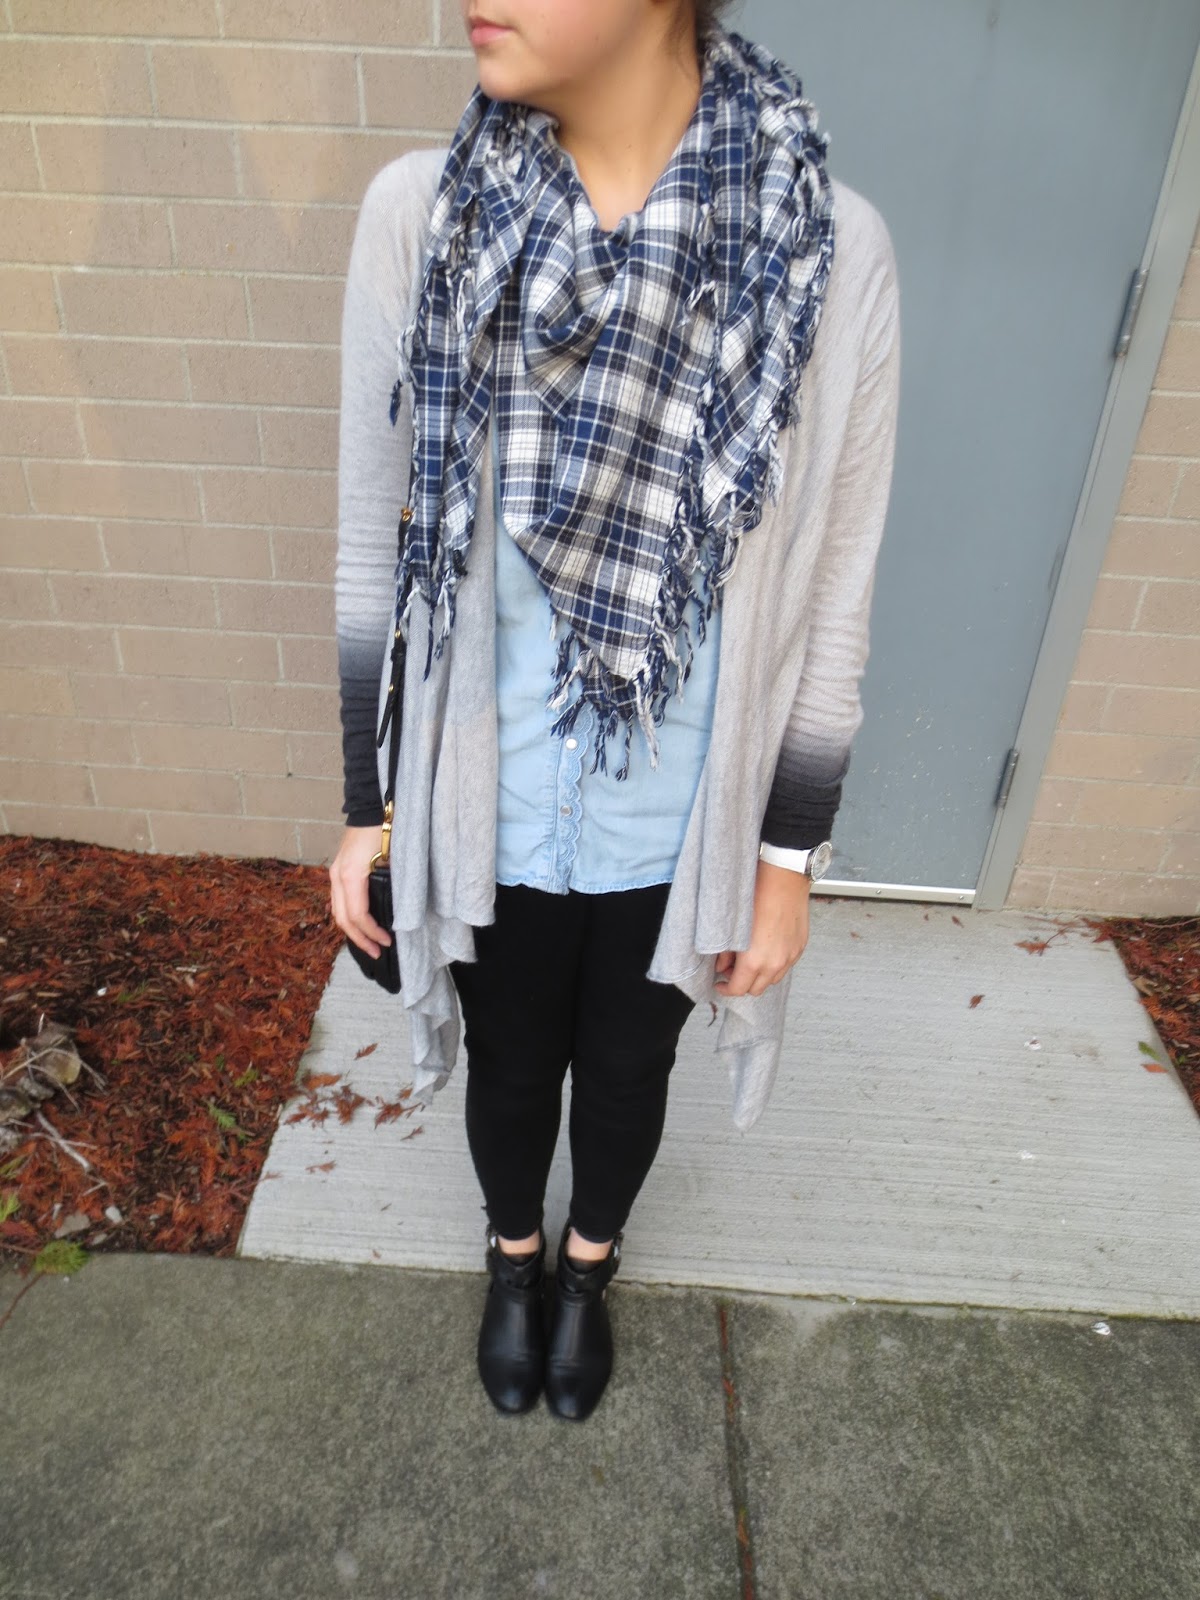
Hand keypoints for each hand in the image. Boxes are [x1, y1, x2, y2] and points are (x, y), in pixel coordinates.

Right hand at [329, 825, 392, 958]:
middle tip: (377, 953)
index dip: (371, 933)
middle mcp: (337, 876)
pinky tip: (361, 923)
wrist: (372, 805)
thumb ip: (391, 885)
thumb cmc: (387, 829)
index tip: (388, 943)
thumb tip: (398, 912)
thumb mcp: (394, 858)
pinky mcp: (339, 869)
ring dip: (352, 930)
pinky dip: (349, 916)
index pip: (357, 915)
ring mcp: (335, 872)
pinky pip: (339, 900)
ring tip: (369, 942)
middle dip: (359, 939)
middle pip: (342, 918)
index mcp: (350, 876)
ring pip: (337, 910)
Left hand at [713, 858, 811, 997]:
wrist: (783, 877)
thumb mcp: (732, 926)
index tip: (719, 983)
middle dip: (742, 983)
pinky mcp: (800, 947)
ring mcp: (791, 956)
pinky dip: (775, 964)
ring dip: (760, 976)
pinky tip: (766, 950)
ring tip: (750, 960)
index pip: (738, 989)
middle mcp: (775, 963)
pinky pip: (786, 966)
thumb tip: (722, 964)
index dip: (725, 989)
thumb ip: (726, 952)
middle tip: (732, 970)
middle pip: (756, 989)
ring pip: (773, 980)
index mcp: (754, 961)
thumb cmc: (756, 895)